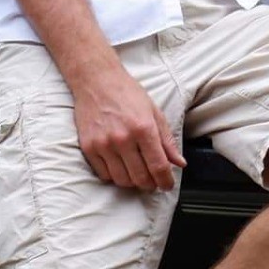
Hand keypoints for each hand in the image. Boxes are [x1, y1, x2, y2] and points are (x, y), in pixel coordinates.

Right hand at [72, 65, 183, 190]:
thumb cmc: (128, 94)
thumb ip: (167, 140)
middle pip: (140, 177)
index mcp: (144, 128)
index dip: (165, 181)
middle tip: (155, 183)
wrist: (97, 82)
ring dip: (133, 183)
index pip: (158, 165)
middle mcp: (123, 138)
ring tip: (139, 176)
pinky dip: (115, 176)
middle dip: (150, 185)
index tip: (167, 185)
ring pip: (121, 179)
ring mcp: (104, 144)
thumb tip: (179, 162)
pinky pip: (104, 174)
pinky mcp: (88, 148)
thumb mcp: (154, 112)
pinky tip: (122, 168)